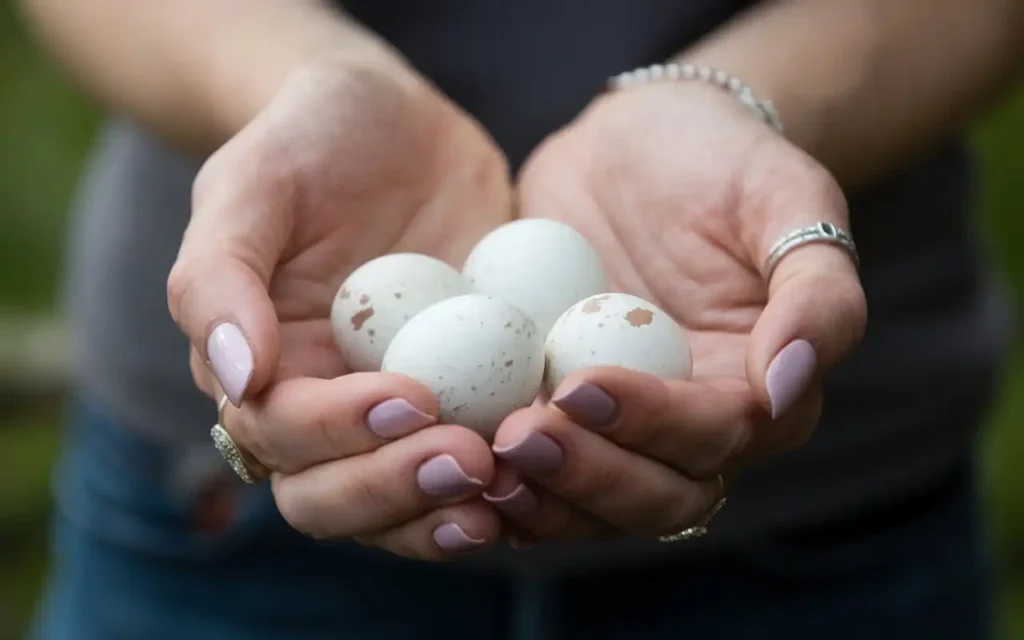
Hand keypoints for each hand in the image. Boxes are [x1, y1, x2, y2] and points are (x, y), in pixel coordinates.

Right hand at [168, 56, 511, 558]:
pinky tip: (556, 469)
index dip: (340, 432)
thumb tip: (240, 380)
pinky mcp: (468, 396)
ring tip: (514, 485)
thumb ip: (219, 277)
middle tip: (471, 461)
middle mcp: (327, 408)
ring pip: (406, 503)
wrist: (392, 121)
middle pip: (336, 498)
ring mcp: (402, 410)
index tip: (411, 395)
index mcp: (264, 370)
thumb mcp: (250, 184)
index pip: (282, 436)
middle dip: (398, 491)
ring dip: (453, 508)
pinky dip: (512, 480)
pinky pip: (481, 459)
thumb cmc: (306, 142)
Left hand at [486, 81, 866, 542]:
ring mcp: (619, 426)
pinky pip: (536, 468)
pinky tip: (450, 458)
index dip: (653, 425)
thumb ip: (816, 293)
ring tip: (479, 460)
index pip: (716, 438)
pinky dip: (502, 479)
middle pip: (653, 496)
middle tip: (518, 435)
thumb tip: (784, 388)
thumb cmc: (725, 162)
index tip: (581, 384)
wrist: (640, 145)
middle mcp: (690, 427)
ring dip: (539, 497)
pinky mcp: (558, 410)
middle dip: (588, 476)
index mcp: (757, 392)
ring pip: (592, 503)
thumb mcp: (791, 198)